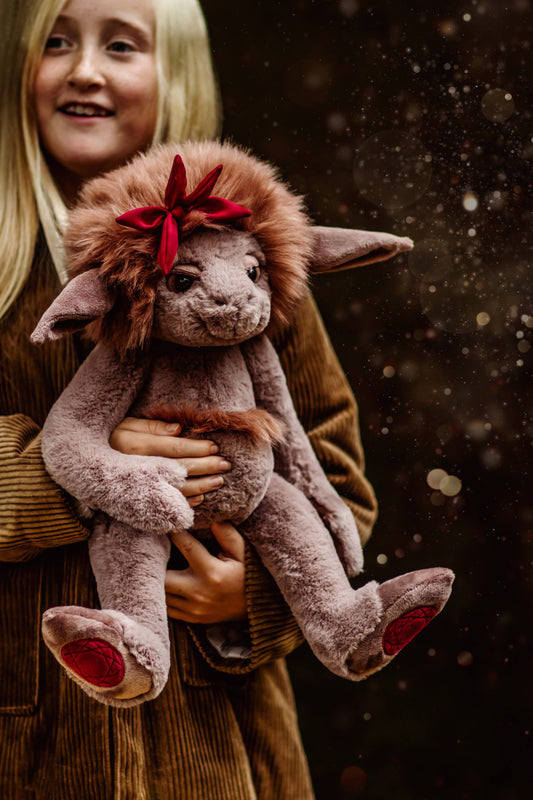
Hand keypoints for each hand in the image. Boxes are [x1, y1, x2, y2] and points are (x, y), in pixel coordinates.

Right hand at [110, 417, 230, 506]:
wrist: (86, 467)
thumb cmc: (112, 438)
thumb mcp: (127, 424)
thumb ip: (153, 426)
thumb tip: (179, 429)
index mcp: (136, 446)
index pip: (175, 448)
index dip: (198, 448)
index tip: (215, 447)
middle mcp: (139, 468)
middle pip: (180, 468)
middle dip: (206, 466)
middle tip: (225, 465)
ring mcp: (139, 488)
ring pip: (176, 489)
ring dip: (201, 486)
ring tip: (219, 481)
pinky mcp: (140, 502)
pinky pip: (166, 505)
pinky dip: (186, 503)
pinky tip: (201, 498)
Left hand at [165, 521, 246, 623]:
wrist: (257, 608)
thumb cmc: (249, 575)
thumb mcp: (243, 552)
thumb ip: (228, 535)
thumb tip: (213, 519)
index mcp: (211, 572)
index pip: (185, 546)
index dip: (174, 533)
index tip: (169, 523)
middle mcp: (198, 592)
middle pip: (162, 577)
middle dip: (157, 562)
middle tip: (155, 548)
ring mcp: (193, 608)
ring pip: (161, 593)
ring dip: (158, 579)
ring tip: (157, 564)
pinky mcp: (192, 618)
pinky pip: (167, 608)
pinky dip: (164, 594)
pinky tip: (166, 582)